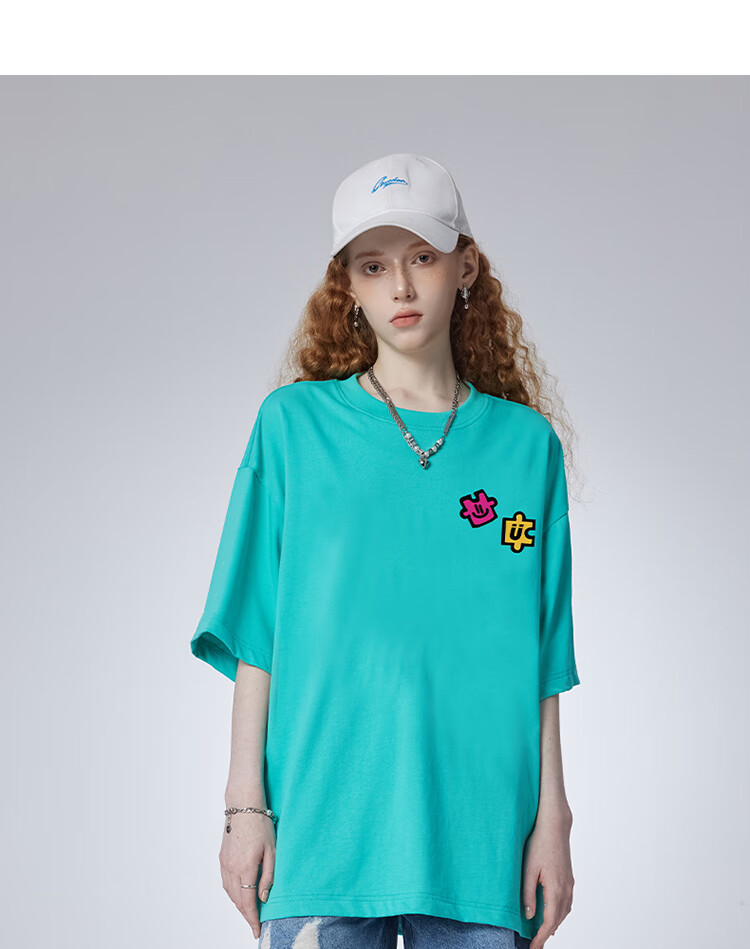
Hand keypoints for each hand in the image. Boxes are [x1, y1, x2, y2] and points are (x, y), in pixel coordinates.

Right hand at [218, 811, 275, 939]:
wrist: (243, 806)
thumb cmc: (261, 825)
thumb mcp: (272, 850)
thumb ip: (268, 876)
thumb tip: (264, 898)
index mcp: (246, 868)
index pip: (248, 902)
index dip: (252, 918)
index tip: (256, 930)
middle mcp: (232, 868)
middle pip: (237, 900)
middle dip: (246, 915)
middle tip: (254, 924)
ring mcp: (225, 863)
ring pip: (230, 893)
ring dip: (238, 905)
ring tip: (249, 912)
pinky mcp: (222, 858)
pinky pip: (225, 882)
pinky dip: (232, 893)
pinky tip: (239, 894)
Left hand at [523, 812, 574, 948]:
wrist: (554, 826)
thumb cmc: (539, 844)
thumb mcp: (528, 869)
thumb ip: (528, 893)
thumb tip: (529, 915)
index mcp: (555, 888)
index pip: (550, 921)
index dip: (541, 937)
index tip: (534, 948)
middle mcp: (566, 888)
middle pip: (558, 920)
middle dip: (547, 934)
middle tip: (536, 945)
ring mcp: (569, 883)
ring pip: (564, 912)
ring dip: (554, 924)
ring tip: (542, 933)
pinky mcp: (569, 878)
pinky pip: (566, 902)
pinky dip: (560, 913)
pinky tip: (552, 913)